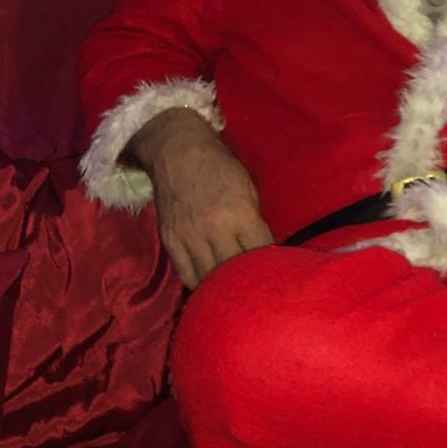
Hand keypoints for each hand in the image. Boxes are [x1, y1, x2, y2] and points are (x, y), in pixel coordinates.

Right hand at [129, 109, 272, 288]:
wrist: (178, 153)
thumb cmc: (221, 168)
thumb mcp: (248, 189)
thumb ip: (254, 222)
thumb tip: (262, 251)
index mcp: (239, 214)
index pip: (260, 254)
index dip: (270, 267)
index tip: (276, 274)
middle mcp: (213, 231)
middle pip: (234, 272)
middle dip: (248, 283)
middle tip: (258, 290)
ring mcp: (189, 239)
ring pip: (209, 279)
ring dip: (223, 288)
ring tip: (235, 294)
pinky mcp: (171, 243)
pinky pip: (187, 274)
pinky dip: (200, 284)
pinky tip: (211, 289)